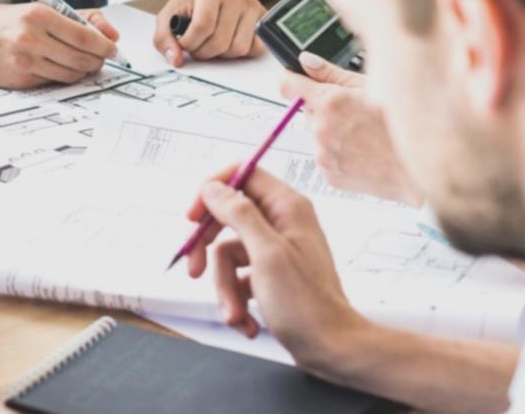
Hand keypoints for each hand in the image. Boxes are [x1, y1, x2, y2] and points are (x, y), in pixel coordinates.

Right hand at [0, 3, 119, 89]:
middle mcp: (31, 38)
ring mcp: (24, 61)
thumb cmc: (2, 21)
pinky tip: (55, 68)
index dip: (104, 46)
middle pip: (80, 58)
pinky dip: (60, 77)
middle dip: (96, 61)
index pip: (84, 36)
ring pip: (69, 74)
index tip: (113, 48)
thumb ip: (76, 18)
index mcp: (39, 15)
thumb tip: (109, 33)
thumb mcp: (37, 9)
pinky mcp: (19, 80)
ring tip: (81, 64)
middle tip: (100, 59)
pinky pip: (51, 82)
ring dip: (81, 71)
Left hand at [154, 0, 264, 65]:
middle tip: (197, 44)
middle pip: (220, 42)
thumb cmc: (191, 2)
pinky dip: (241, 52)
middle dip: (203, 51)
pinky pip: (256, 48)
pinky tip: (229, 41)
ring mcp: (252, 5)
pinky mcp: (263, 18)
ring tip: (212, 41)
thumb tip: (175, 60)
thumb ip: (163, 38)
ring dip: (221, 54)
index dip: (190, 43)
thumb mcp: (169, 14)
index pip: (202, 26)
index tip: (184, 43)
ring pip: (238, 48)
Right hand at [184, 165, 371, 373]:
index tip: (192, 216)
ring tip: (235, 314)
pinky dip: (236, 300)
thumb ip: (238, 215)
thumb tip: (212, 188)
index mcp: (287, 208)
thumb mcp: (266, 255)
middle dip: (208, 249)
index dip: (212, 191)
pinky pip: (238, 277)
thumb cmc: (307, 306)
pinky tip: (246, 320)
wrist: (332, 350)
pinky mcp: (270, 275)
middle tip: (193, 269)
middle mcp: (281, 223)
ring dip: (224, 287)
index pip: (242, 175)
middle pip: (227, 217)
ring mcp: (275, 250)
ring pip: (228, 254)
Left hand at [280, 52, 418, 204]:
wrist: (425, 168)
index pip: (288, 85)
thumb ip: (330, 73)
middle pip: (308, 111)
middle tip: (355, 112)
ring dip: (333, 132)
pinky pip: (327, 157)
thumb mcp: (371, 86)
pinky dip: (340, 153)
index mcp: (329, 103)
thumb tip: (305, 61)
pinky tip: (364, 151)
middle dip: (325, 108)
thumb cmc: (404, 124)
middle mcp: (322, 130)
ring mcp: (325, 155)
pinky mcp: (330, 176)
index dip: (292, 79)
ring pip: (319, 135)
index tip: (294, 78)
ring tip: (365, 134)